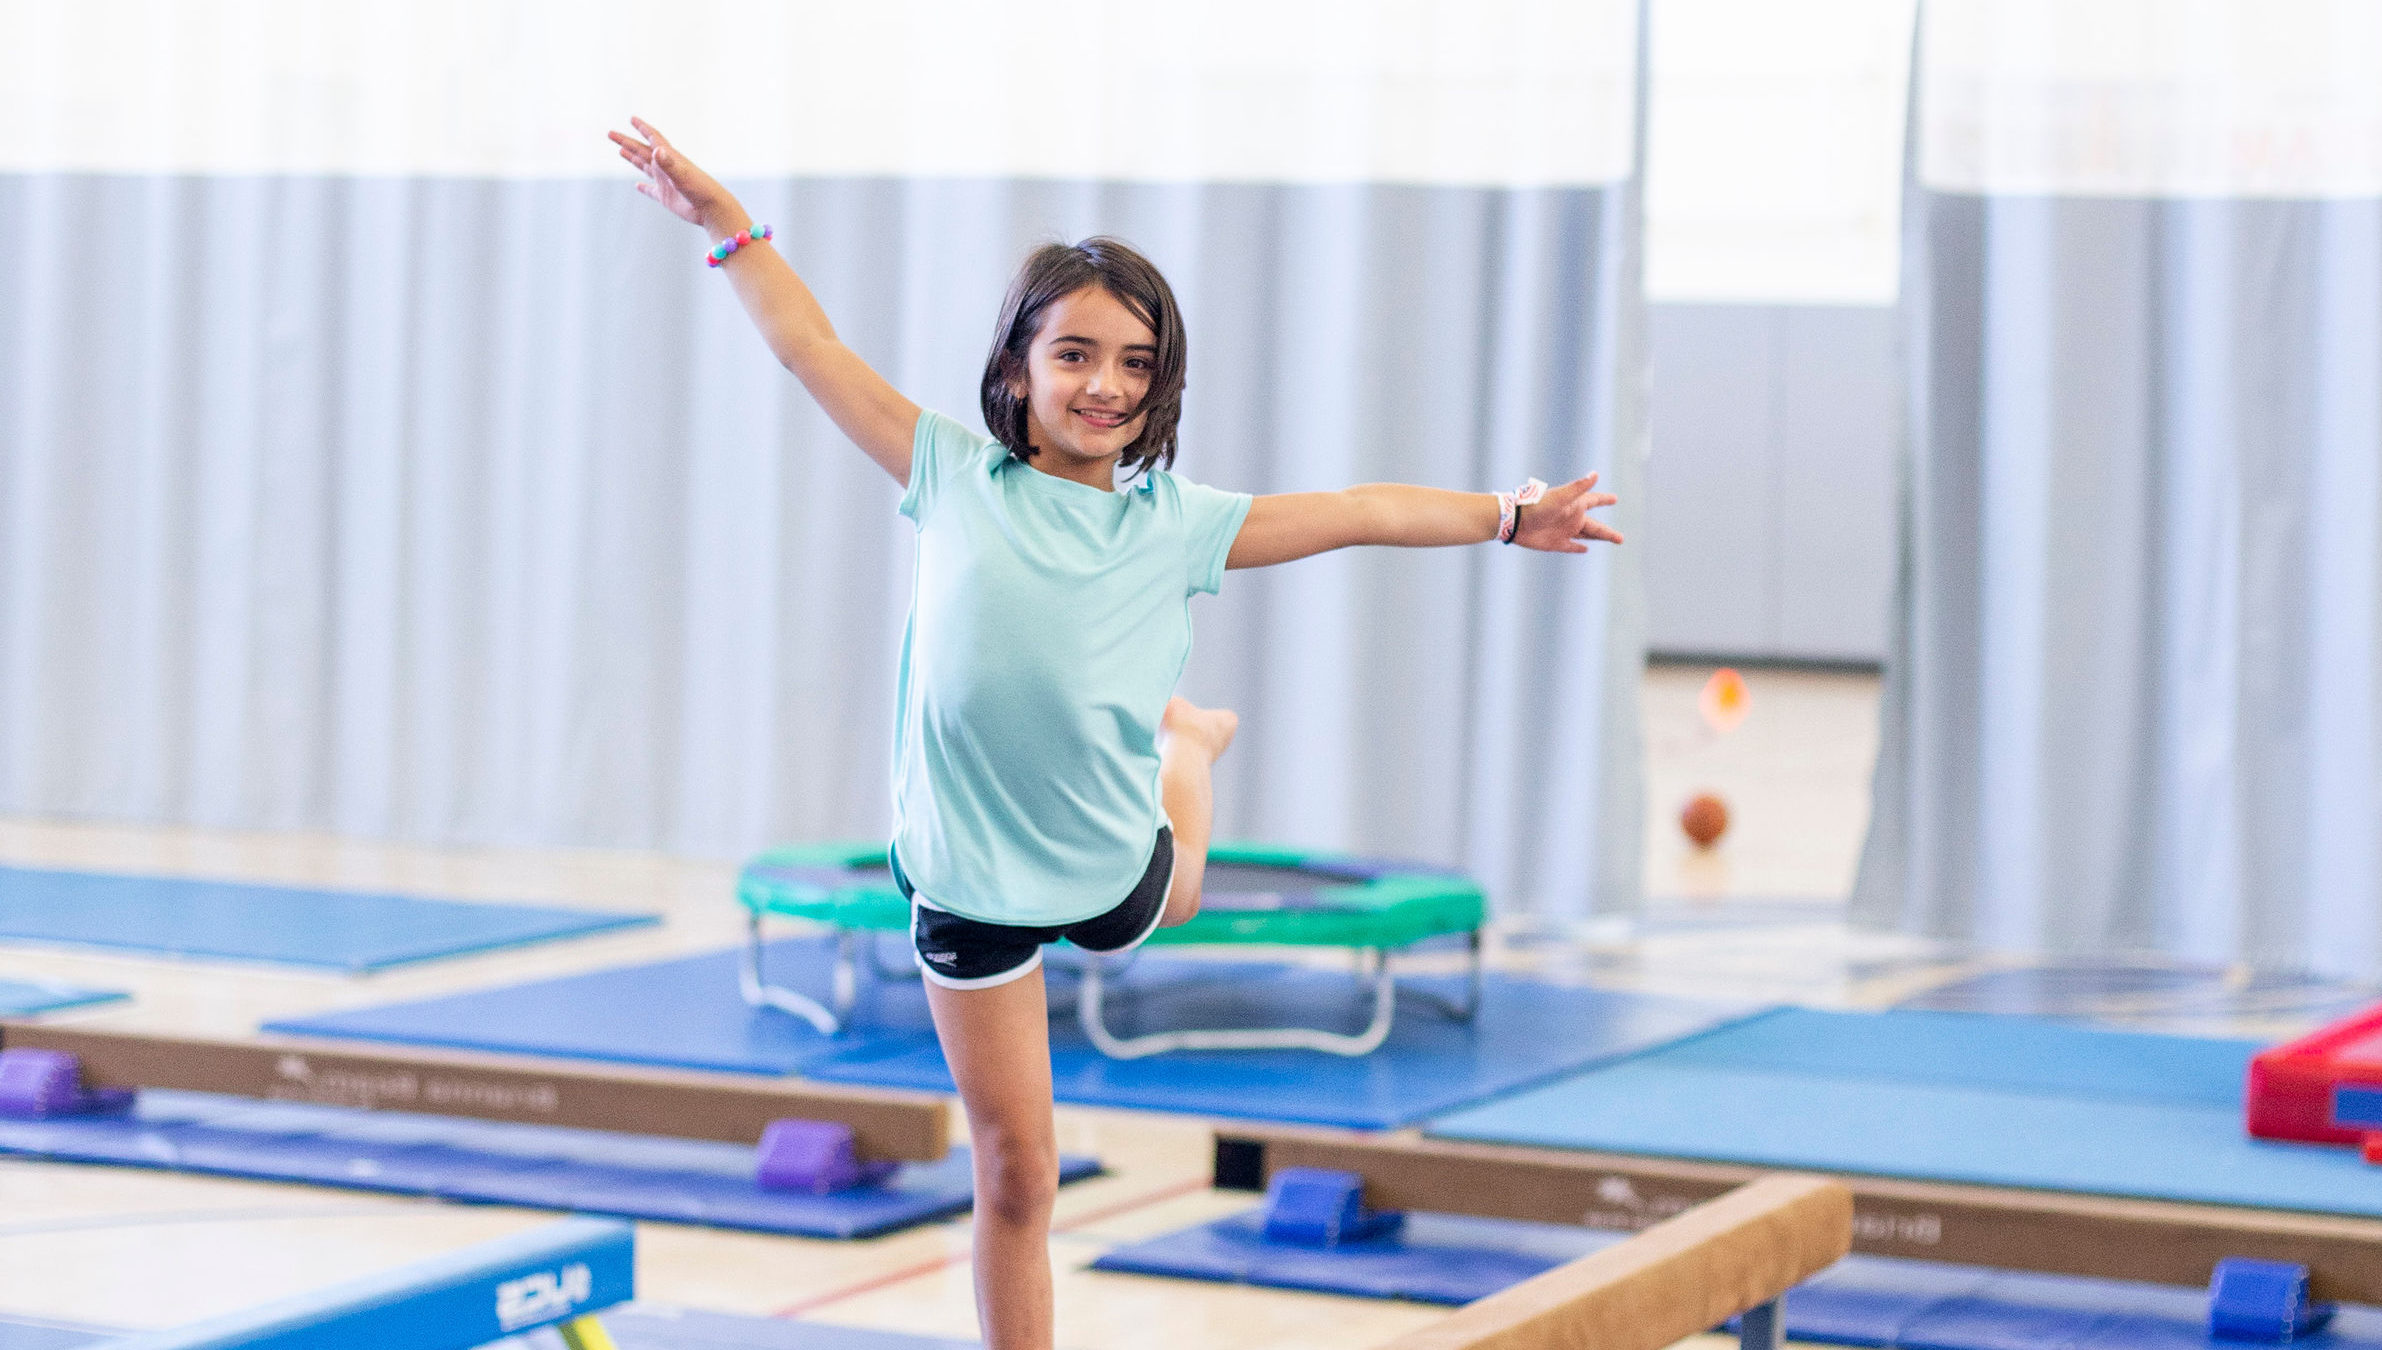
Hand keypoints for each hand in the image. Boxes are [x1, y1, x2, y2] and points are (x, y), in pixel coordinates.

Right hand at [608, 117, 746, 239]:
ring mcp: (665, 182)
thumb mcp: (682, 174)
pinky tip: (637, 186)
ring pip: (645, 167)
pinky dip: (644, 188)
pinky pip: (651, 191)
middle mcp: (666, 167)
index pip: (653, 138)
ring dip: (633, 159)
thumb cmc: (700, 189)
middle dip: (627, 142)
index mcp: (669, 158)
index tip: (632, 118)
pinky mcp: (666, 197)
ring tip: (621, 150)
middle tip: (610, 134)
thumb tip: (656, 150)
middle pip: (642, 151)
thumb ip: (669, 163)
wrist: (712, 209)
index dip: (642, 128)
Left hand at [1511, 473, 1623, 552]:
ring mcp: (1564, 531)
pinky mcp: (1555, 543)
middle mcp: (1572, 518)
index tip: (1615, 499)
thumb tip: (1595, 474)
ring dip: (1598, 539)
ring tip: (1609, 541)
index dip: (1604, 499)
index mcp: (1575, 505)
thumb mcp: (1560, 497)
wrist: (1514, 521)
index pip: (1594, 500)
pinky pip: (1571, 546)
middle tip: (1621, 539)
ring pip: (1587, 536)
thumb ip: (1578, 487)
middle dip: (1608, 532)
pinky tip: (1585, 549)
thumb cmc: (1537, 506)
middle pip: (1595, 526)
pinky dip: (1578, 548)